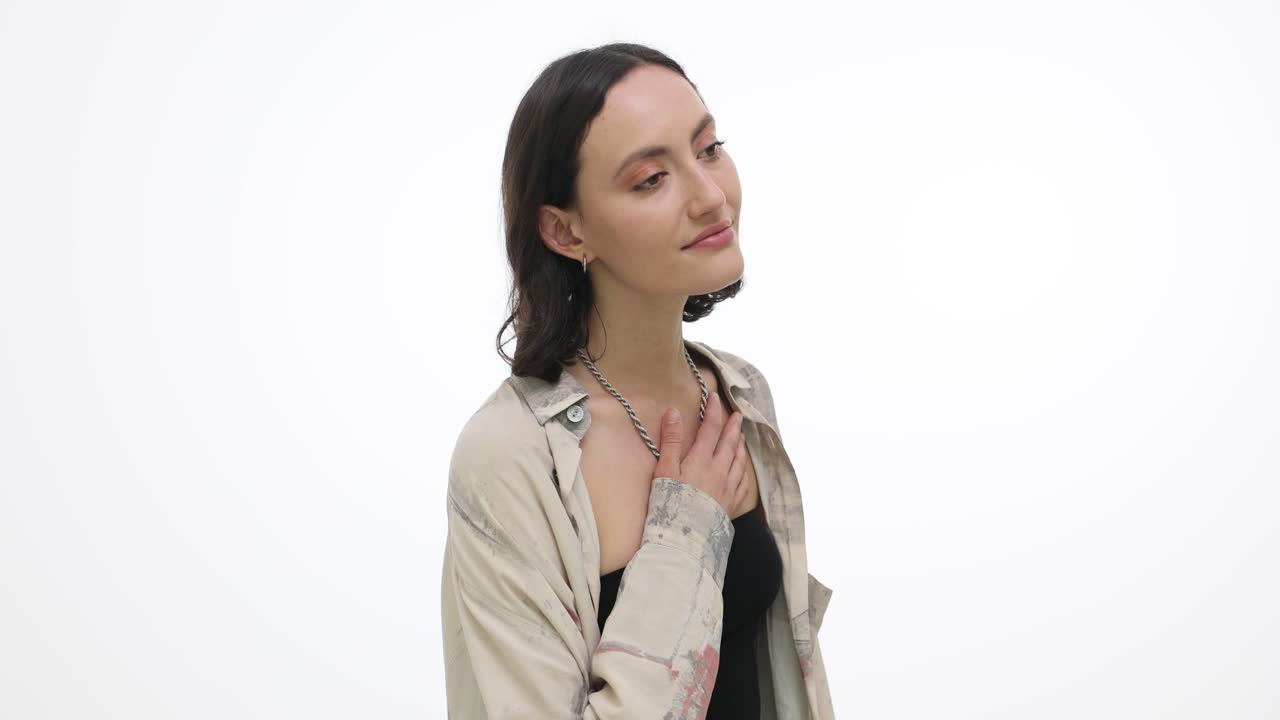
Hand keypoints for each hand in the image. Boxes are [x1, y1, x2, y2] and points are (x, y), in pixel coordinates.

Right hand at [650, 393, 748, 516]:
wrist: (685, 537)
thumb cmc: (670, 504)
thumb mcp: (664, 470)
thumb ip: (670, 441)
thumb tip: (674, 413)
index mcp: (701, 460)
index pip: (710, 429)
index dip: (713, 411)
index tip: (714, 398)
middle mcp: (719, 470)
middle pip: (728, 443)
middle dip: (732, 426)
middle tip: (737, 415)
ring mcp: (727, 487)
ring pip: (738, 461)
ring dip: (740, 445)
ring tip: (741, 436)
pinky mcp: (731, 503)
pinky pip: (742, 482)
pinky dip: (743, 469)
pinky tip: (743, 468)